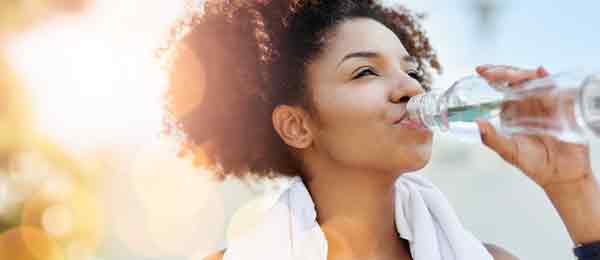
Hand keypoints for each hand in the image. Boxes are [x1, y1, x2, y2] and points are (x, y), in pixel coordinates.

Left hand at [475, 65, 593, 191]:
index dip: (493, 75)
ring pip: (534, 79)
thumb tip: (477, 123)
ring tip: (510, 76)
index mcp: (514, 109)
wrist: (560, 175)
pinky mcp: (562, 106)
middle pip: (517, 79)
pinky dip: (548, 78)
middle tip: (492, 73)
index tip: (481, 71)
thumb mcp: (509, 151)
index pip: (502, 86)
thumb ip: (492, 138)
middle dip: (504, 72)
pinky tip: (541, 73)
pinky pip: (556, 87)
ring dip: (522, 74)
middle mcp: (529, 103)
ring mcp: (546, 102)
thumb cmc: (534, 163)